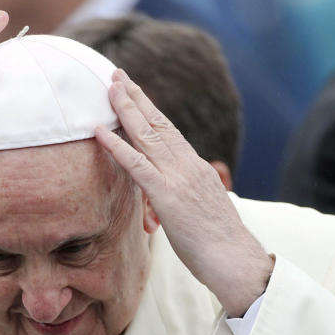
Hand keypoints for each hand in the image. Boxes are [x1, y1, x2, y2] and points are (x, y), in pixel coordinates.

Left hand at [95, 69, 272, 316]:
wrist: (236, 260)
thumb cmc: (218, 245)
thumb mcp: (200, 212)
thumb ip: (184, 198)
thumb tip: (171, 201)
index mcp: (195, 168)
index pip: (169, 132)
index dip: (150, 111)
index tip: (136, 92)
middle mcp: (187, 165)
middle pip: (157, 123)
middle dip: (135, 97)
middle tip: (116, 74)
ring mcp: (177, 178)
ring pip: (147, 135)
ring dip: (125, 109)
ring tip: (109, 87)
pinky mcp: (167, 196)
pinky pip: (137, 165)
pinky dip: (116, 146)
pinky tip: (99, 131)